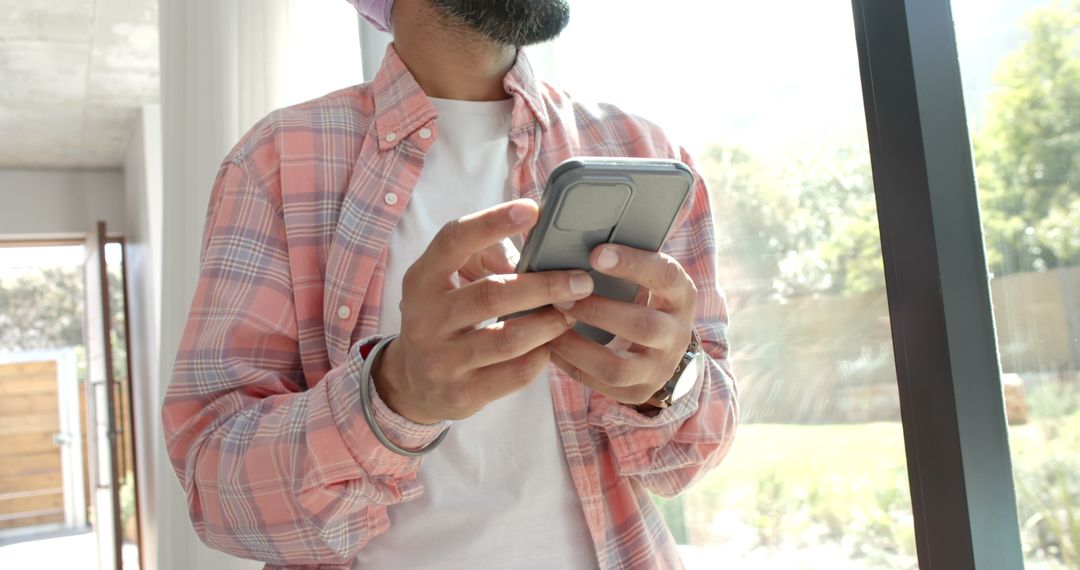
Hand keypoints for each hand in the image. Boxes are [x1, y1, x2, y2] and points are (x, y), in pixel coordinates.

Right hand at [374, 200, 594, 423]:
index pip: (454, 240)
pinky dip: (542, 355)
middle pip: (493, 294)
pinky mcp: (462, 394)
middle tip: (581, 281)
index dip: (492, 222)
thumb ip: (486, 257)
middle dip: (545, 285)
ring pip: (509, 338)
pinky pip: (515, 374)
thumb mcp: (448, 282)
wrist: (411, 383)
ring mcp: (441, 360)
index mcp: (422, 279)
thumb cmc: (444, 317)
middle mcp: (425, 318)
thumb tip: (541, 244)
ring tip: (572, 312)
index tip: (533, 210)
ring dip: (550, 323)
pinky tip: (553, 344)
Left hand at [550, 244, 697, 404]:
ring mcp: (659, 368)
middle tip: (562, 296)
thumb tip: (574, 234)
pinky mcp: (638, 392)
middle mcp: (677, 334)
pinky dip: (571, 365)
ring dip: (578, 347)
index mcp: (681, 295)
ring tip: (549, 327)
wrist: (666, 347)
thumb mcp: (648, 277)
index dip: (632, 264)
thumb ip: (624, 259)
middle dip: (598, 312)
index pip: (665, 275)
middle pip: (643, 327)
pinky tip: (550, 347)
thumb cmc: (644, 298)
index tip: (596, 253)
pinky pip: (601, 386)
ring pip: (618, 367)